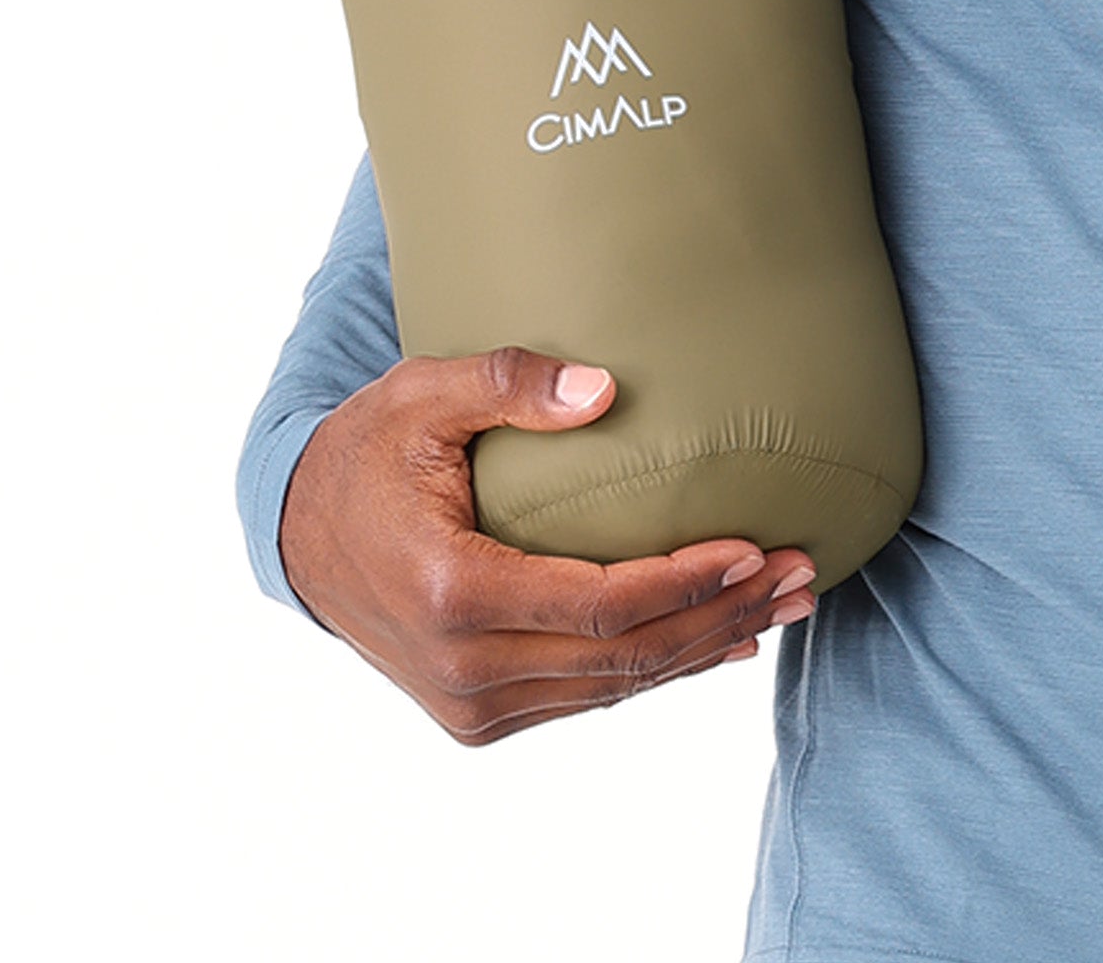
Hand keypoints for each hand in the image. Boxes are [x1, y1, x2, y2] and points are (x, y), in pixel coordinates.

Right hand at [279, 346, 817, 745]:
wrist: (299, 538)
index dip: (689, 581)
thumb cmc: (366, 454)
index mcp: (452, 592)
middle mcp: (463, 668)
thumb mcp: (420, 395)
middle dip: (723, 615)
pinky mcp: (477, 717)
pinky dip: (653, 669)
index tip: (756, 547)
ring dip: (703, 646)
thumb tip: (606, 391)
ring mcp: (469, 705)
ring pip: (614, 686)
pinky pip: (585, 695)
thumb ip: (508, 385)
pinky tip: (711, 641)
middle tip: (803, 576)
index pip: (602, 604)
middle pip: (625, 655)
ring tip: (782, 606)